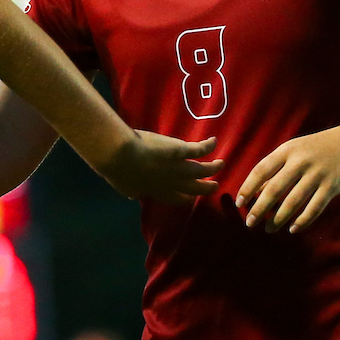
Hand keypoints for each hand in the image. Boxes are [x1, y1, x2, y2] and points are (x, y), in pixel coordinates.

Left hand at [102, 132, 222, 203]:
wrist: (122, 157)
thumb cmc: (119, 172)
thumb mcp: (124, 186)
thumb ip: (131, 191)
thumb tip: (132, 195)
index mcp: (157, 191)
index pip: (176, 198)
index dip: (185, 198)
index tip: (191, 197)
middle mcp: (171, 182)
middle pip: (194, 188)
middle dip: (205, 188)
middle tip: (214, 186)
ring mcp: (177, 167)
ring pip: (201, 170)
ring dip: (212, 168)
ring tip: (220, 164)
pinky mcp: (180, 151)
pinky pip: (198, 150)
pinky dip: (207, 146)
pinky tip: (213, 141)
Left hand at [235, 124, 339, 233]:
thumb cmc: (315, 148)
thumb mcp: (293, 150)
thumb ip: (275, 168)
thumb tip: (256, 191)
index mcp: (286, 150)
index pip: (261, 170)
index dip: (248, 187)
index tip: (239, 202)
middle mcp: (300, 162)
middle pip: (275, 188)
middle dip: (260, 208)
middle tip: (250, 222)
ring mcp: (317, 175)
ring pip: (293, 201)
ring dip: (279, 218)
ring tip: (269, 229)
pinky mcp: (332, 186)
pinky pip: (314, 207)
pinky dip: (303, 220)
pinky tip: (293, 229)